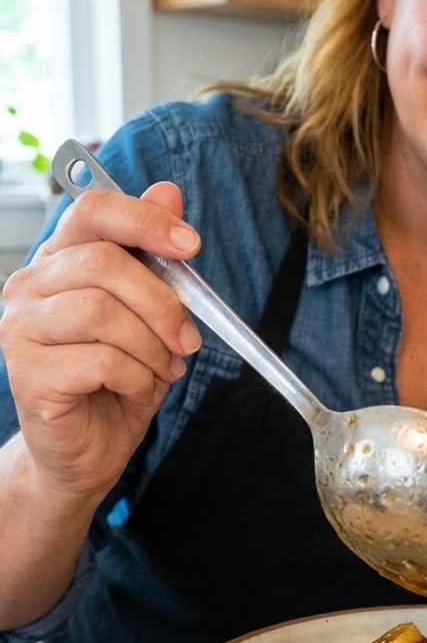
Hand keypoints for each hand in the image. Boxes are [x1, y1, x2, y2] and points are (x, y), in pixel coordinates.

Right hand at [0, 181, 202, 505]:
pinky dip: (136, 375)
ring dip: (150, 344)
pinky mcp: (26, 372)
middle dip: (162, 301)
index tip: (191, 246)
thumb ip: (153, 255)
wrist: (87, 450)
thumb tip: (168, 191)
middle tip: (187, 338)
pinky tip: (138, 387)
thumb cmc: (115, 379)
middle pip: (104, 263)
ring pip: (101, 311)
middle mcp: (28, 286)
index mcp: (58, 260)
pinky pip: (99, 359)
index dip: (145, 220)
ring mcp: (20, 329)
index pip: (92, 210)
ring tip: (162, 367)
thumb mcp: (148, 313)